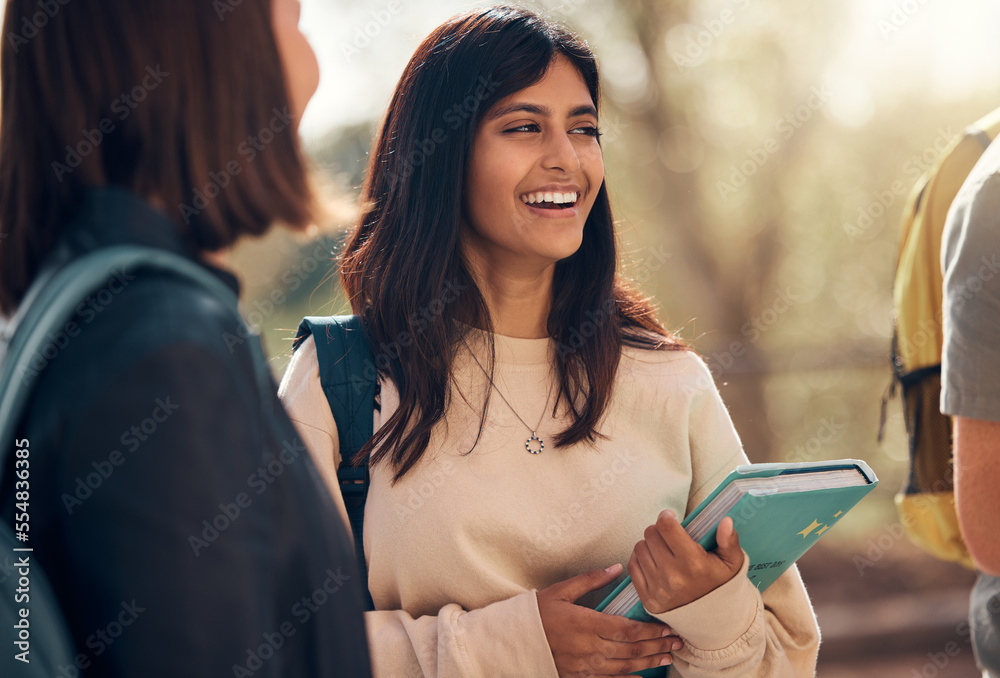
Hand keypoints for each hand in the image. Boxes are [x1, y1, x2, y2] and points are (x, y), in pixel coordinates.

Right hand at [536, 563, 683, 676]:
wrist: (514, 640)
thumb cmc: (537, 612)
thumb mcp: (562, 590)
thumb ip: (591, 580)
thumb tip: (616, 568)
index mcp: (585, 624)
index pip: (627, 630)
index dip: (651, 631)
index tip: (669, 627)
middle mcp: (588, 648)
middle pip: (630, 650)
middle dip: (657, 646)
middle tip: (678, 643)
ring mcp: (583, 666)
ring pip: (623, 667)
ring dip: (648, 663)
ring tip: (667, 657)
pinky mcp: (578, 677)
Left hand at [628, 510, 743, 614]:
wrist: (715, 621)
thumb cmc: (722, 585)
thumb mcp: (732, 562)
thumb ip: (729, 541)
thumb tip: (726, 521)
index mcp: (694, 563)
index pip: (666, 527)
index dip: (666, 516)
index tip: (670, 517)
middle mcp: (673, 576)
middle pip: (650, 534)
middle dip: (658, 530)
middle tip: (667, 534)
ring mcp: (659, 589)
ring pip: (639, 548)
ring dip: (648, 544)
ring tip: (661, 548)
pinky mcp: (648, 599)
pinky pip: (633, 566)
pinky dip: (639, 559)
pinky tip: (652, 559)